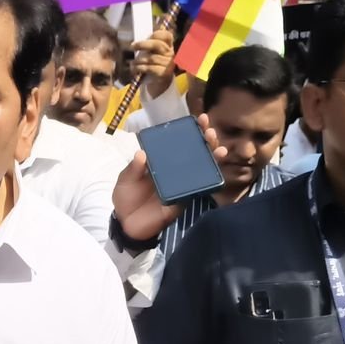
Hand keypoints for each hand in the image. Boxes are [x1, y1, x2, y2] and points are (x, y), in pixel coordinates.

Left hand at [112, 114, 225, 241]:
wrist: (126, 224)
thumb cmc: (125, 198)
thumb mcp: (125, 180)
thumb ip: (133, 168)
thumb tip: (141, 154)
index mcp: (161, 162)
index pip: (177, 143)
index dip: (188, 132)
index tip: (198, 119)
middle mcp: (174, 171)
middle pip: (194, 153)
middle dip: (205, 140)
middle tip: (210, 130)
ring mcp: (181, 184)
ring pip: (202, 169)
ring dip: (212, 158)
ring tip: (219, 147)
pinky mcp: (184, 199)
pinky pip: (198, 190)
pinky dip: (208, 181)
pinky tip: (216, 172)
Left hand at [130, 27, 175, 97]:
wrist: (158, 84)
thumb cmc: (152, 66)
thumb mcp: (152, 54)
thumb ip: (148, 47)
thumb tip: (136, 42)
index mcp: (168, 46)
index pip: (167, 36)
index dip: (158, 34)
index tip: (147, 36)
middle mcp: (171, 54)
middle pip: (158, 45)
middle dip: (143, 44)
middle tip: (133, 46)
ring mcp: (168, 64)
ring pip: (151, 58)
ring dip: (138, 60)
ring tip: (132, 63)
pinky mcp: (164, 74)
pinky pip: (149, 68)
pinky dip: (139, 68)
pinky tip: (134, 69)